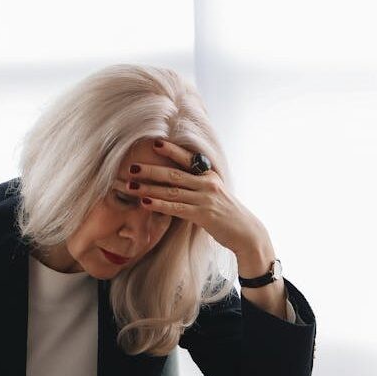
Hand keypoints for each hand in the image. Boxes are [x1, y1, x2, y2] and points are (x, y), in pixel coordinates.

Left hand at [118, 138, 268, 260]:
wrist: (246, 232)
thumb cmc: (227, 214)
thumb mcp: (214, 194)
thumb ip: (197, 186)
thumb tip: (176, 181)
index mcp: (209, 175)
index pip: (188, 159)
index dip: (171, 150)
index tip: (154, 143)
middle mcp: (207, 183)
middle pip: (174, 174)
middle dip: (151, 170)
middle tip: (131, 167)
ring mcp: (205, 198)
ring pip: (172, 190)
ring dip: (149, 188)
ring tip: (130, 185)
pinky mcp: (203, 215)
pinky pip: (176, 208)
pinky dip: (159, 205)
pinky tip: (145, 203)